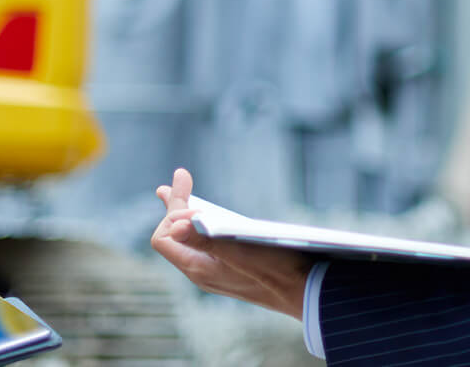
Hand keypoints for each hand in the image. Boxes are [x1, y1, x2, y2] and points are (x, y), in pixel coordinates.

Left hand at [151, 167, 312, 318]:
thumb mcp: (241, 251)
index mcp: (198, 268)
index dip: (172, 210)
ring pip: (191, 240)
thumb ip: (207, 240)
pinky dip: (204, 226)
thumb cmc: (277, 271)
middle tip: (179, 177)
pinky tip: (214, 216)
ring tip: (183, 193)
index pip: (163, 237)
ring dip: (188, 214)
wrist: (306, 292)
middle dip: (176, 205)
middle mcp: (201, 273)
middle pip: (174, 237)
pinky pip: (206, 246)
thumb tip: (174, 226)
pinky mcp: (230, 270)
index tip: (190, 187)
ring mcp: (215, 273)